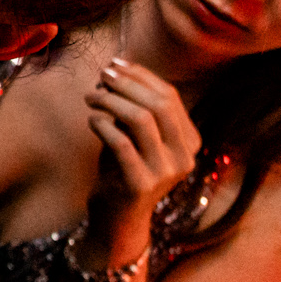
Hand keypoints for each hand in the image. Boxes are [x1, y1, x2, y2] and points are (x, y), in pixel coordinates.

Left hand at [83, 57, 199, 244]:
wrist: (117, 217)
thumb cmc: (123, 169)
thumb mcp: (134, 136)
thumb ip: (134, 108)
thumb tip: (116, 71)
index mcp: (189, 142)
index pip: (170, 97)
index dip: (141, 76)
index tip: (115, 64)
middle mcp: (184, 157)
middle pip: (159, 104)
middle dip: (128, 83)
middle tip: (101, 75)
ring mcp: (165, 173)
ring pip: (142, 120)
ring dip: (111, 101)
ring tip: (91, 97)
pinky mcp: (141, 185)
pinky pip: (121, 143)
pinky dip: (103, 125)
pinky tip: (92, 120)